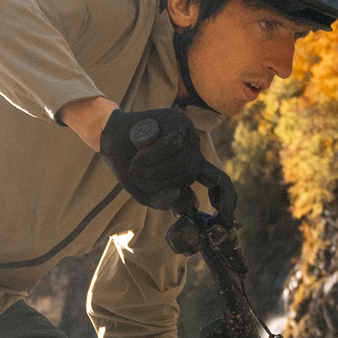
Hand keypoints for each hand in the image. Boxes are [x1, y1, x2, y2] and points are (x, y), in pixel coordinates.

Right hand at [98, 105, 235, 218]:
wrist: (110, 140)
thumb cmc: (129, 166)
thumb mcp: (144, 192)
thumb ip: (161, 201)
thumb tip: (178, 196)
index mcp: (191, 170)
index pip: (220, 181)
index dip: (227, 197)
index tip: (226, 216)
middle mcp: (193, 152)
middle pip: (188, 176)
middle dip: (159, 181)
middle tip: (138, 176)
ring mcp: (187, 135)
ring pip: (181, 161)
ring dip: (153, 169)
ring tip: (136, 165)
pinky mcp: (177, 120)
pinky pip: (172, 145)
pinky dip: (152, 155)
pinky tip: (138, 156)